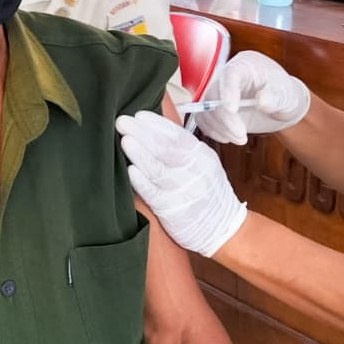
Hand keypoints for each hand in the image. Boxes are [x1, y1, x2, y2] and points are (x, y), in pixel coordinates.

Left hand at [116, 111, 246, 256]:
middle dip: (141, 132)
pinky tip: (130, 170)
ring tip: (124, 140)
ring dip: (139, 153)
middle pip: (165, 148)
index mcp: (202, 156)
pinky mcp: (173, 211)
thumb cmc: (207, 191)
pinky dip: (141, 181)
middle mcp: (196, 172)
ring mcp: (184, 192)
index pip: (178, 136)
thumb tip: (152, 127)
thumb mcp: (204, 164)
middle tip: (122, 121)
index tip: (138, 115)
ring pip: (158, 169)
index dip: (156, 124)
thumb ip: (183, 148)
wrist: (222, 228)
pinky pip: (154, 193)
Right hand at [195, 51, 310, 144]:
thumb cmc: (286, 95)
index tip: (231, 110)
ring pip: (206, 109)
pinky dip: (213, 131)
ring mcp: (220, 92)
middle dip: (225, 118)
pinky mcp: (215, 108)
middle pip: (214, 93)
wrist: (281, 107)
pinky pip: (204, 119)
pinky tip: (229, 137)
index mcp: (246, 64)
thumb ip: (275, 97)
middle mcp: (229, 76)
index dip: (228, 91)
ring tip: (240, 138)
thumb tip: (261, 100)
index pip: (230, 73)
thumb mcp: (287, 95)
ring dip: (219, 127)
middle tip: (241, 135)